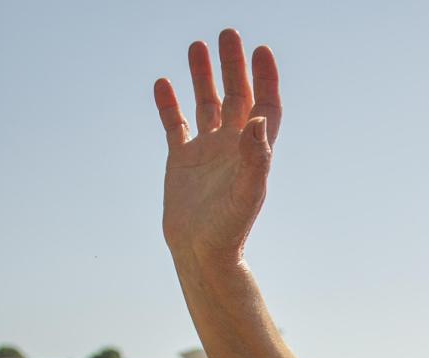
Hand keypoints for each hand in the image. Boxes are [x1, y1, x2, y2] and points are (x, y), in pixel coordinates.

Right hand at [153, 28, 281, 263]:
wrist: (201, 253)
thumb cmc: (230, 229)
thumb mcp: (246, 191)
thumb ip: (255, 155)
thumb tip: (258, 117)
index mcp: (252, 151)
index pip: (264, 105)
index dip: (265, 78)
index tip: (261, 50)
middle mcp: (232, 146)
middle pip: (235, 96)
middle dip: (233, 66)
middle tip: (228, 34)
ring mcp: (206, 152)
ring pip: (205, 104)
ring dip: (203, 76)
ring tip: (197, 46)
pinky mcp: (181, 161)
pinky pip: (175, 124)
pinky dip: (169, 104)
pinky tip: (163, 82)